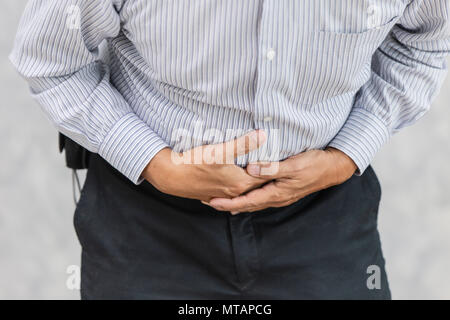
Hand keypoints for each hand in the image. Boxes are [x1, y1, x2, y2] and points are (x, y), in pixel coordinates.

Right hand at [142, 130, 269, 201]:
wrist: (170, 176)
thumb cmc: (194, 162)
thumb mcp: (220, 151)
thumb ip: (242, 144)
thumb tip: (263, 135)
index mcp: (239, 182)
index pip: (264, 177)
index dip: (275, 170)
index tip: (286, 163)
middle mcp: (233, 192)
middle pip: (256, 186)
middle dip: (267, 178)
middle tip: (280, 171)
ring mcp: (222, 195)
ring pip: (243, 191)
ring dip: (252, 185)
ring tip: (263, 179)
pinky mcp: (212, 195)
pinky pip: (231, 194)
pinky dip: (238, 190)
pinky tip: (239, 186)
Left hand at [205, 147, 356, 213]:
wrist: (332, 169)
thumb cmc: (314, 165)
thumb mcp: (293, 165)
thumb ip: (272, 168)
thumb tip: (250, 170)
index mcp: (276, 193)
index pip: (247, 201)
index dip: (229, 202)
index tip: (212, 202)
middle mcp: (276, 198)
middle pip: (248, 205)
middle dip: (229, 205)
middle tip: (210, 202)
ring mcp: (280, 196)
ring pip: (253, 202)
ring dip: (237, 203)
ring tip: (221, 201)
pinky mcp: (282, 191)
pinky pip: (260, 197)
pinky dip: (248, 198)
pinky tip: (244, 196)